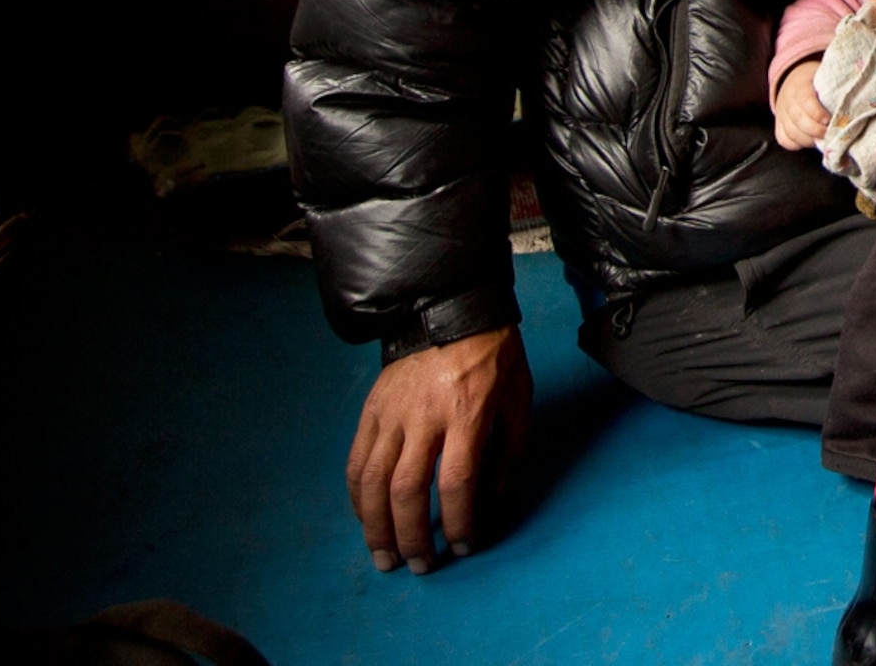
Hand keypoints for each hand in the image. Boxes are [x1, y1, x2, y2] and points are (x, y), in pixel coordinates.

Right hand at [345, 325, 530, 573]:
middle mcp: (423, 416)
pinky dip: (357, 496)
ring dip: (375, 526)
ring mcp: (391, 413)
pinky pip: (357, 460)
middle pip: (407, 489)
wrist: (452, 310)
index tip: (463, 545)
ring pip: (373, 481)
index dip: (458, 520)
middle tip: (419, 565)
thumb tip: (491, 498)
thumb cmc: (494, 357)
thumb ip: (508, 450)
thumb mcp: (518, 398)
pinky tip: (365, 518)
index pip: (456, 481)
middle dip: (411, 535)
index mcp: (466, 413)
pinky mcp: (371, 409)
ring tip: (384, 556)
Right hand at [773, 57, 829, 151]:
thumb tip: (859, 91)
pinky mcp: (779, 125)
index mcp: (800, 86)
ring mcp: (782, 114)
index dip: (817, 113)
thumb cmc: (815, 80)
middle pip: (798, 120)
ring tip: (824, 140)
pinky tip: (810, 142)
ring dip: (808, 140)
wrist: (793, 79)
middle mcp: (788, 100)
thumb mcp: (824, 75)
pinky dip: (796, 144)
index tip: (829, 120)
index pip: (805, 101)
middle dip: (815, 130)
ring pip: (791, 132)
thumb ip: (835, 84)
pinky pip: (784, 139)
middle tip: (830, 134)